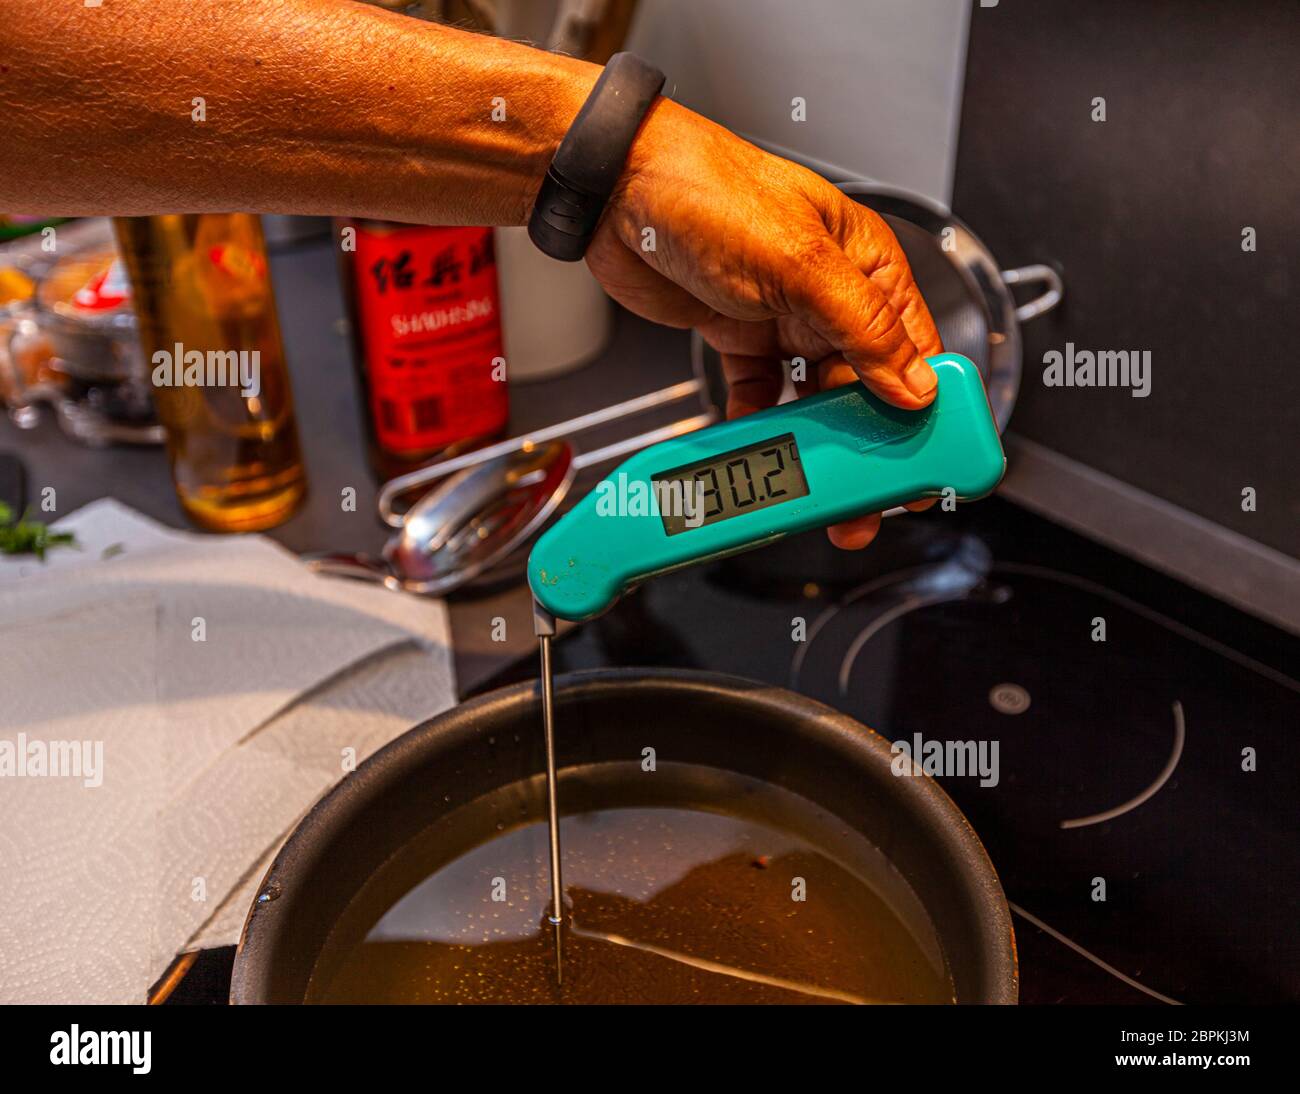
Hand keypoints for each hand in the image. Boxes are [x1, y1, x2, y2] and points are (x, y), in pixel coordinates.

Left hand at [587, 98, 941, 548]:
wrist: (616, 193)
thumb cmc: (709, 193)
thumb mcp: (802, 264)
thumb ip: (864, 328)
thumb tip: (915, 385)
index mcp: (866, 265)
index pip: (917, 348)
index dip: (927, 407)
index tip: (927, 458)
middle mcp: (831, 295)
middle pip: (868, 385)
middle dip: (869, 443)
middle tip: (868, 496)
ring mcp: (783, 319)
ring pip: (814, 397)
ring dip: (817, 442)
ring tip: (817, 484)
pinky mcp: (738, 337)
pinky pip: (761, 395)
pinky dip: (760, 423)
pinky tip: (758, 443)